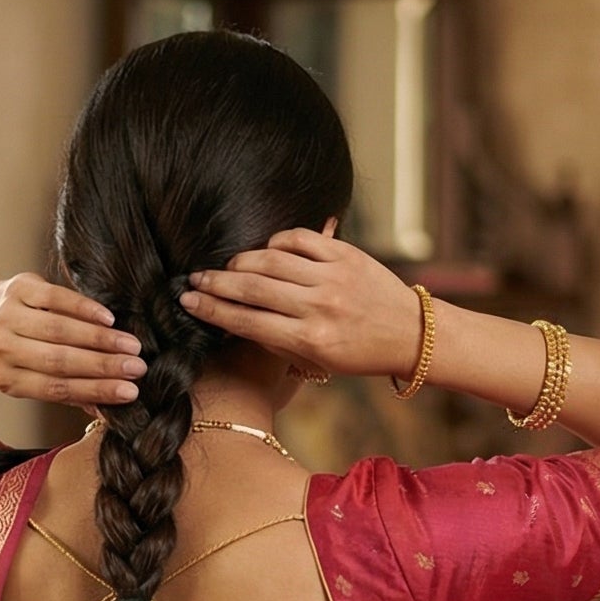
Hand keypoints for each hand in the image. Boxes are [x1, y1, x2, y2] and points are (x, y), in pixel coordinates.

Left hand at [0, 274, 144, 406]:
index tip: (130, 392)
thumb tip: (110, 411)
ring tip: (131, 345)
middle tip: (138, 368)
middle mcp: (2, 349)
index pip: (57, 389)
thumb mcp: (40, 376)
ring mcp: (7, 317)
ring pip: (60, 330)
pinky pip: (56, 298)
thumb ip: (72, 392)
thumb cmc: (26, 351)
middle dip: (103, 366)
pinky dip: (85, 309)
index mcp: (8, 380)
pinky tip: (109, 319)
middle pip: (59, 361)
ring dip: (100, 339)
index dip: (95, 390)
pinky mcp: (18, 289)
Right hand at [180, 229, 422, 381]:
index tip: (189, 302)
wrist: (410, 333)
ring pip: (271, 260)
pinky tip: (266, 252)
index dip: (212, 310)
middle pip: (252, 287)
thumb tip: (237, 317)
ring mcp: (333, 277)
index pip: (248, 321)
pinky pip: (299, 239)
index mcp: (311, 340)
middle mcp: (320, 307)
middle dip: (216, 283)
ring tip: (227, 268)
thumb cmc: (360, 354)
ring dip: (240, 262)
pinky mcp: (346, 254)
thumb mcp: (317, 361)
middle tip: (194, 281)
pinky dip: (275, 242)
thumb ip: (278, 339)